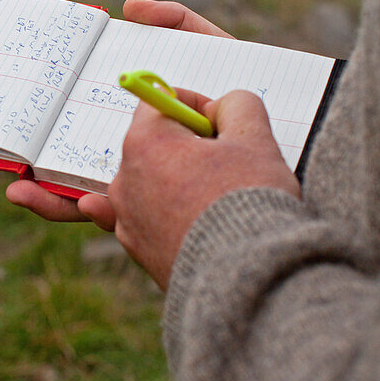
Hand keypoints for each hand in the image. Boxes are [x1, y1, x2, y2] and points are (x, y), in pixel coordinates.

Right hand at [5, 0, 230, 224]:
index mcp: (147, 128)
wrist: (300, 138)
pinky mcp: (171, 211)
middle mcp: (146, 163)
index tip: (31, 118)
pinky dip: (97, 211)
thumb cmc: (252, 95)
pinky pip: (130, 216)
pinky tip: (83, 203)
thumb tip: (129, 8)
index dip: (56, 128)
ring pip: (99, 199)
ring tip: (24, 193)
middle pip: (83, 170)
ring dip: (58, 199)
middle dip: (46, 176)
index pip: (88, 131)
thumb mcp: (213, 48)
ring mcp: (157, 190)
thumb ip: (176, 23)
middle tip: (16, 178)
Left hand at [109, 89, 300, 290]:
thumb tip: (222, 109)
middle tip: (228, 162)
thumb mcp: (255, 138)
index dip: (196, 105)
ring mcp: (127, 218)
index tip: (221, 122)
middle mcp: (124, 179)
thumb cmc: (249, 204)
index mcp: (145, 143)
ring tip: (218, 197)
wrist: (247, 278)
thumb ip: (237, 105)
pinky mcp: (137, 250)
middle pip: (156, 144)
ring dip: (179, 180)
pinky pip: (148, 217)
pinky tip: (175, 213)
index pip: (160, 102)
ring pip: (153, 181)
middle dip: (188, 145)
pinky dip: (164, 213)